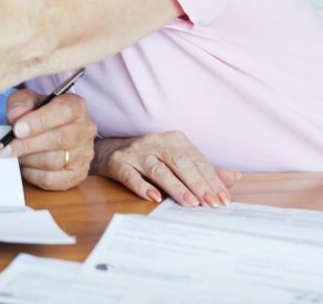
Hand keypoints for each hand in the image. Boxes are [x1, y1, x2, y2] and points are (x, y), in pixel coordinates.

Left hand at [0, 89, 96, 190]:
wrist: (45, 132)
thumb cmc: (37, 115)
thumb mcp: (26, 100)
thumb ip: (20, 102)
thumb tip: (15, 116)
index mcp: (76, 106)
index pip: (64, 112)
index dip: (39, 121)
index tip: (17, 129)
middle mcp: (86, 129)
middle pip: (59, 139)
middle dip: (28, 144)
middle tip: (6, 147)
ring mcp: (84, 154)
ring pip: (54, 161)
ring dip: (28, 159)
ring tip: (15, 154)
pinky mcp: (78, 174)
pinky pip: (52, 179)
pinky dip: (33, 174)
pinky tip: (26, 166)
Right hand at [92, 131, 240, 206]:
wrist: (110, 151)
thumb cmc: (152, 158)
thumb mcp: (178, 160)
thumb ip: (204, 170)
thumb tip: (234, 177)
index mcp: (174, 140)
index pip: (197, 160)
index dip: (211, 180)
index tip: (224, 200)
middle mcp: (155, 142)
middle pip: (179, 163)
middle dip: (198, 184)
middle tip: (211, 204)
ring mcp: (135, 152)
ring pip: (158, 169)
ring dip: (175, 187)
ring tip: (190, 203)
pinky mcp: (118, 162)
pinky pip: (130, 175)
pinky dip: (142, 186)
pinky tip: (155, 197)